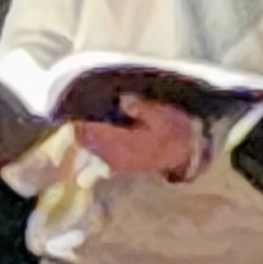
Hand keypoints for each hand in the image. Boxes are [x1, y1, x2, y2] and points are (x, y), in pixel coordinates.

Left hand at [75, 95, 204, 179]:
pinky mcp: (117, 164)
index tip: (77, 101)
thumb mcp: (162, 114)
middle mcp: (113, 156)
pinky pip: (96, 152)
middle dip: (79, 124)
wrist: (185, 152)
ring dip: (84, 132)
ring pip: (88, 147)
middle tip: (80, 104)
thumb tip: (122, 99)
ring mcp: (114, 162)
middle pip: (83, 140)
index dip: (80, 117)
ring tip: (87, 115)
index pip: (89, 131)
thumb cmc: (174, 130)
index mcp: (122, 143)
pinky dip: (92, 140)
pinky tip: (98, 127)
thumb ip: (141, 108)